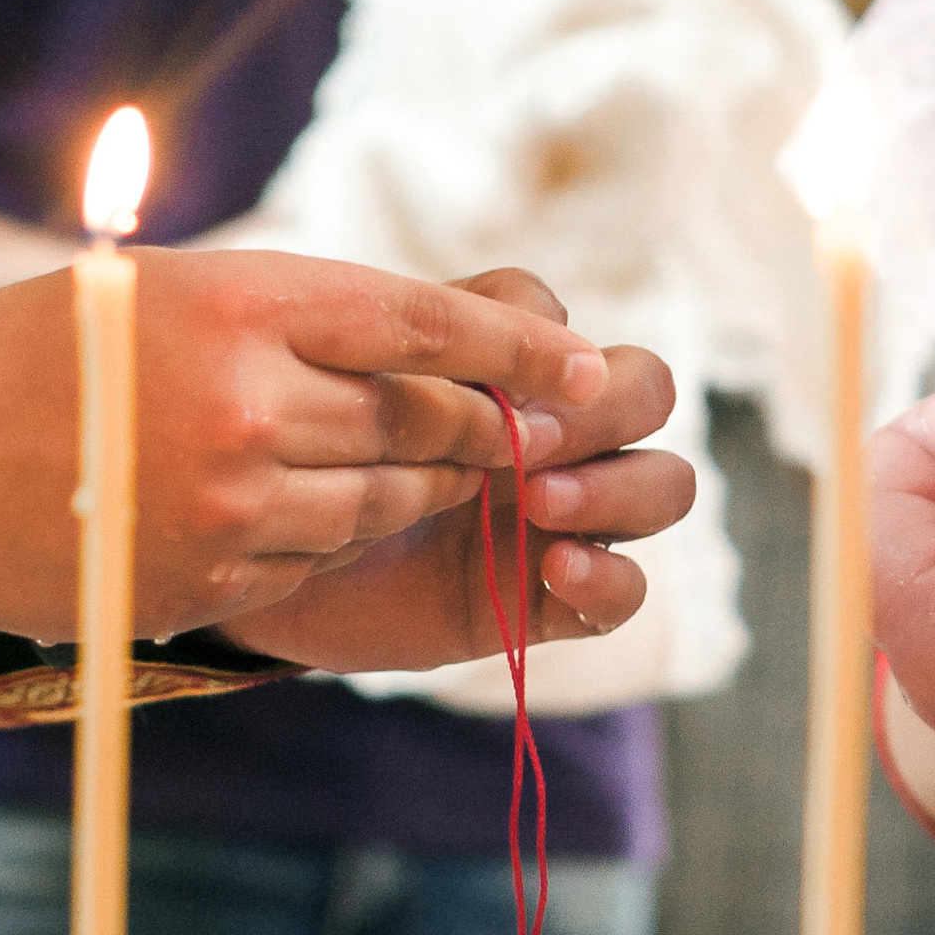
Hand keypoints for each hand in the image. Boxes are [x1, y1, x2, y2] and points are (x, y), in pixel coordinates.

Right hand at [0, 250, 612, 640]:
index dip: (518, 350)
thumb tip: (439, 346)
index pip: (428, 328)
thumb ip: (302, 312)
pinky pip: (320, 558)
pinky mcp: (215, 582)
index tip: (584, 363)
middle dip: (480, 426)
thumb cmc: (47, 350)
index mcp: (245, 305)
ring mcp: (236, 506)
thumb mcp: (175, 288)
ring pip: (388, 499)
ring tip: (388, 462)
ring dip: (410, 484)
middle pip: (426, 421)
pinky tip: (282, 509)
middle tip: (514, 427)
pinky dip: (326, 534)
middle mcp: (252, 405)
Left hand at [215, 342, 688, 670]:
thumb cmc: (309, 463)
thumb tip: (499, 358)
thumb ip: (425, 362)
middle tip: (525, 445)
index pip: (574, 336)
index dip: (550, 352)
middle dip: (605, 410)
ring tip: (540, 505)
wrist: (269, 568)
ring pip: (665, 482)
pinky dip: (610, 578)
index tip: (490, 382)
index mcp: (510, 376)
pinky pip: (630, 589)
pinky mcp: (554, 598)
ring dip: (619, 488)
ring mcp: (565, 516)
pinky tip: (556, 570)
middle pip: (648, 391)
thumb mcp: (355, 394)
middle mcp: (557, 436)